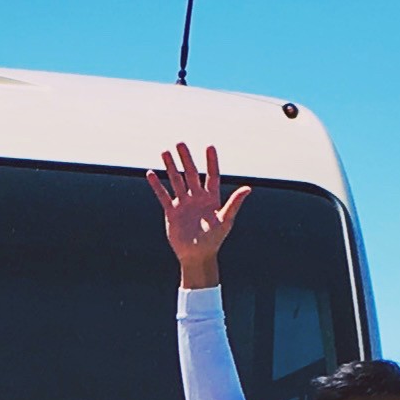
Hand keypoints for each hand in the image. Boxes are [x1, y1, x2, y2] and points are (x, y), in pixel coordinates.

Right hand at [146, 143, 250, 289]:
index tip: (209, 147)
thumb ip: (235, 203)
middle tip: (180, 143)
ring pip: (176, 181)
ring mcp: (184, 204)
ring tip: (165, 152)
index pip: (212, 175)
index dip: (211, 162)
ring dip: (171, 167)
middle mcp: (197, 198)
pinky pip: (163, 195)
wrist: (197, 256)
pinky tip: (151, 174)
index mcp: (212, 198)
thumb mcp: (226, 220)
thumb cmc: (215, 240)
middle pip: (191, 174)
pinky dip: (157, 185)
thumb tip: (248, 188)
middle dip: (186, 159)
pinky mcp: (171, 212)